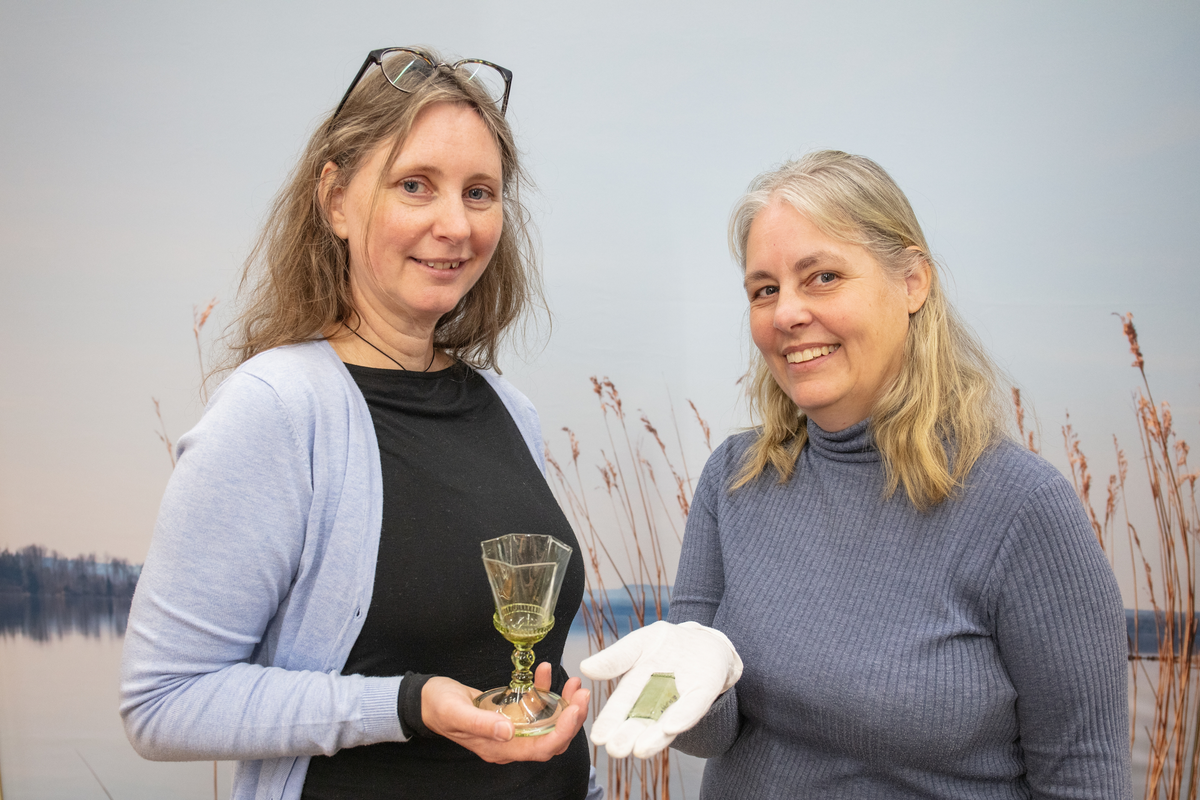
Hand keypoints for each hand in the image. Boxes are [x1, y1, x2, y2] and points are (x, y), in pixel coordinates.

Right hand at [420, 663, 588, 763]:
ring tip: (574, 683)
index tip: (575, 709)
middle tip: (582, 693)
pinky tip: (545, 670)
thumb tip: (509, 732)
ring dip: (564, 704)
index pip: (541, 749)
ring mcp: (511, 729)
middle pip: (551, 738)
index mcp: (499, 749)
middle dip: (571, 718)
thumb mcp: (456, 712)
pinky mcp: (511, 714)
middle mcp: (510, 743)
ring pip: (547, 722)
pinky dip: (544, 689)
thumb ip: (482, 724)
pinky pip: (534, 706)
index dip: (562, 732)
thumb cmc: (438, 707)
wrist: (426, 699)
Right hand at [580, 620, 741, 758]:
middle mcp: (657, 701)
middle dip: (628, 736)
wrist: (703, 642)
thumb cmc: (667, 644)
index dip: (609, 721)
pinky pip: (693, 708)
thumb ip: (616, 658)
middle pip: (641, 721)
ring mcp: (681, 701)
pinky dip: (682, 717)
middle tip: (616, 750)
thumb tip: (585, 668)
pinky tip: (671, 727)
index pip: (621, 706)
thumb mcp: (639, 644)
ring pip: (664, 723)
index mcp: (636, 686)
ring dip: (653, 738)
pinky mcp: (703, 695)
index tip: (598, 737)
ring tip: (639, 750)